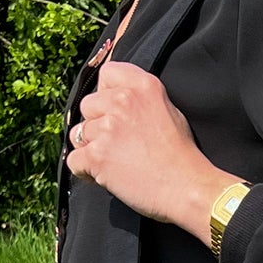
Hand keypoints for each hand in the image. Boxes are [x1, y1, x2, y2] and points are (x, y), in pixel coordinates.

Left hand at [66, 61, 236, 247]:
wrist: (188, 188)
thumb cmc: (182, 156)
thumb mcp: (171, 111)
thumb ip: (141, 99)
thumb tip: (115, 98)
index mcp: (145, 87)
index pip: (107, 74)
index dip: (107, 93)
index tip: (117, 111)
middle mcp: (124, 101)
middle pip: (87, 105)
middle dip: (97, 124)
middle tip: (121, 143)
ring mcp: (108, 128)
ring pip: (78, 134)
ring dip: (91, 149)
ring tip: (117, 162)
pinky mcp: (97, 155)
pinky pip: (73, 160)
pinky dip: (86, 171)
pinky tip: (108, 175)